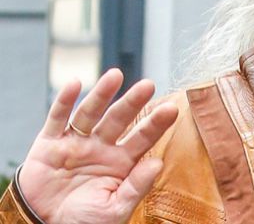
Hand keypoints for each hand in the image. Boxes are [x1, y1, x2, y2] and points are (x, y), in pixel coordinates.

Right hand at [17, 69, 177, 223]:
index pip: (143, 138)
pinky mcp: (49, 144)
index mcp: (121, 163)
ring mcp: (75, 143)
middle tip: (148, 85)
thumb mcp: (114, 210)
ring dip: (102, 94)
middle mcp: (100, 147)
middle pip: (119, 119)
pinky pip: (57, 118)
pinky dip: (64, 101)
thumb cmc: (82, 222)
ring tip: (116, 75)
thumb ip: (136, 186)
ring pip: (91, 113)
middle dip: (133, 102)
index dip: (156, 124)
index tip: (173, 108)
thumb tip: (158, 163)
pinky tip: (76, 84)